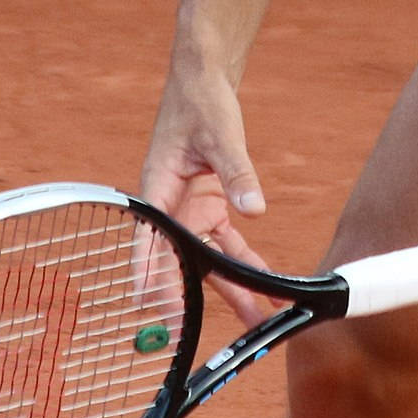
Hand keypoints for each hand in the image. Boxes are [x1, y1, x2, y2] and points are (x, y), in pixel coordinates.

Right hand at [140, 58, 270, 326]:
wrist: (204, 82)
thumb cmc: (201, 103)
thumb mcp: (221, 133)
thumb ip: (237, 170)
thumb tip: (255, 207)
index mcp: (157, 190)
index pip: (152, 242)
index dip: (155, 278)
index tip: (160, 310)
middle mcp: (170, 209)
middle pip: (182, 262)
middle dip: (196, 301)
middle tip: (206, 335)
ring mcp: (190, 212)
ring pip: (210, 261)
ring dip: (232, 288)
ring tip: (257, 319)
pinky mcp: (210, 208)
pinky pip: (229, 243)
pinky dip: (246, 262)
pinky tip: (266, 283)